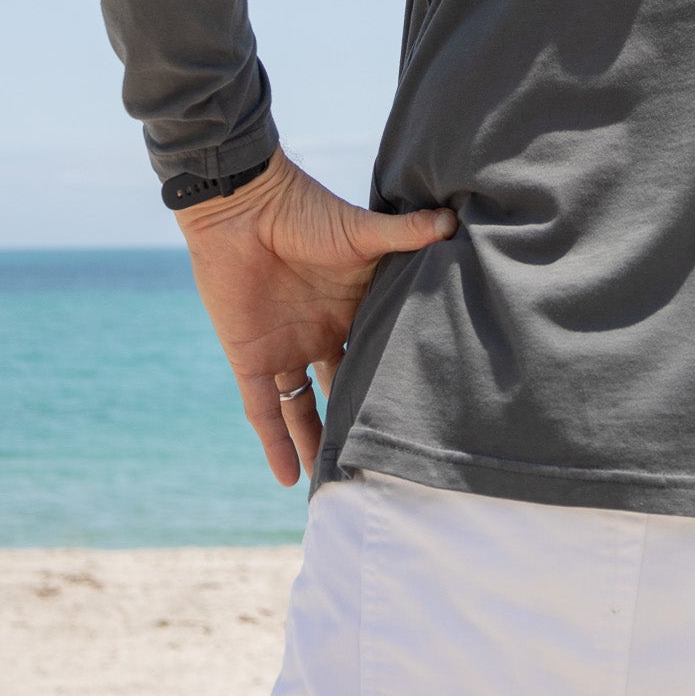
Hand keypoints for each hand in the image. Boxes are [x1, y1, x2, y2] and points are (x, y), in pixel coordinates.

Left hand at [174, 148, 456, 485]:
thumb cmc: (305, 211)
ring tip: (336, 488)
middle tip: (385, 468)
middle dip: (358, 424)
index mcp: (352, 309)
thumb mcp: (360, 230)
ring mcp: (286, 349)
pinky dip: (275, 444)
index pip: (376, 355)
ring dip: (317, 445)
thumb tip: (453, 222)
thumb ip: (403, 233)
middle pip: (344, 390)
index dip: (393, 385)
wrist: (241, 207)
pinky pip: (263, 410)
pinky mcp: (251, 358)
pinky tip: (288, 479)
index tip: (422, 419)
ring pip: (305, 410)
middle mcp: (322, 335)